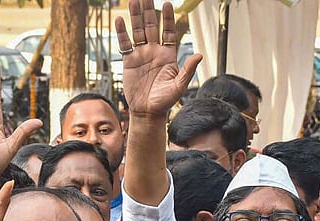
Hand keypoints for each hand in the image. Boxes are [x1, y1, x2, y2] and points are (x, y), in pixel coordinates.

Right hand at [115, 0, 200, 118]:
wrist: (148, 111)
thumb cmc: (165, 101)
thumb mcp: (179, 85)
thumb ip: (188, 70)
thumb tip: (199, 55)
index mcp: (168, 55)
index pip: (168, 31)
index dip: (168, 18)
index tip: (167, 3)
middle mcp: (154, 51)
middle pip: (152, 26)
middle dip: (149, 10)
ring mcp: (141, 55)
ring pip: (138, 31)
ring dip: (135, 16)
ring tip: (132, 1)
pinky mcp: (129, 61)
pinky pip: (125, 44)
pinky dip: (122, 32)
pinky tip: (120, 20)